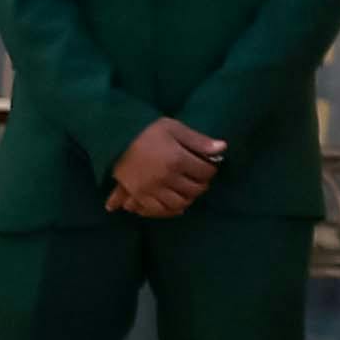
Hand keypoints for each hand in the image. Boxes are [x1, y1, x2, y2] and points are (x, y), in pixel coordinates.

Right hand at [106, 118, 224, 217]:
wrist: (117, 138)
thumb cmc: (148, 131)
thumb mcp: (175, 129)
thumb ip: (198, 141)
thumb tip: (222, 148)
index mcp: (177, 160)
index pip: (205, 172)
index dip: (211, 169)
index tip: (209, 165)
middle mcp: (166, 178)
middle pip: (194, 190)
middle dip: (201, 185)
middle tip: (200, 179)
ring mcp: (152, 189)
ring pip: (179, 204)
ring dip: (188, 199)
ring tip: (189, 191)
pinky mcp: (140, 195)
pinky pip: (158, 210)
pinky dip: (169, 211)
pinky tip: (175, 206)